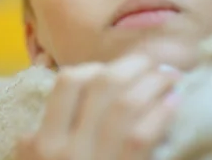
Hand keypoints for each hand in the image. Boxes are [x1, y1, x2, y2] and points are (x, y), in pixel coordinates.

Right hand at [16, 54, 180, 159]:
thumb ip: (54, 139)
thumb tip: (88, 94)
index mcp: (36, 146)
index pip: (68, 82)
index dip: (98, 68)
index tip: (117, 71)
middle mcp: (58, 150)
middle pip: (98, 83)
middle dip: (132, 65)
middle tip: (153, 62)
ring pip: (123, 101)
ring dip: (153, 81)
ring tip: (171, 76)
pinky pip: (141, 133)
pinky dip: (161, 111)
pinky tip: (175, 103)